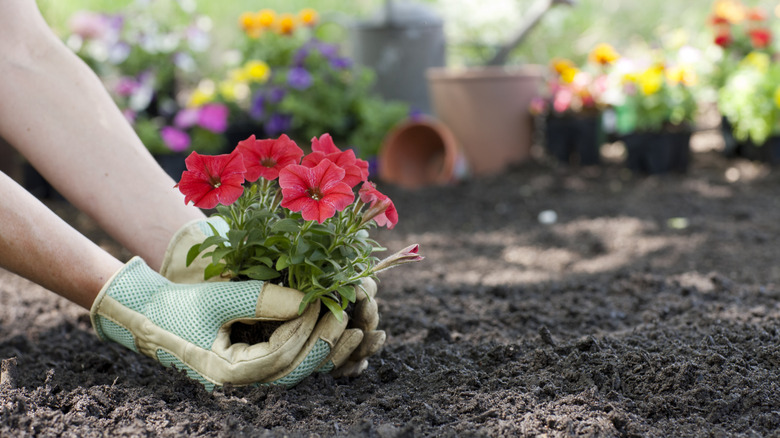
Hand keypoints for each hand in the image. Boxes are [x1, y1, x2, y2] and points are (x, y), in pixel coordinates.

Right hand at [160, 218, 385, 376]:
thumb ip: (261, 298)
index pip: (281, 355)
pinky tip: (332, 332)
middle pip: (296, 369)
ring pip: (297, 369)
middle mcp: (243, 384)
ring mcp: (249, 378)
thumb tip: (308, 300)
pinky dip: (312, 348)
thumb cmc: (178, 307)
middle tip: (346, 314)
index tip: (325, 301)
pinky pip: (290, 362)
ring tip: (352, 326)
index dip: (307, 328)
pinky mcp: (254, 365)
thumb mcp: (218, 298)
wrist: (149, 317)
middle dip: (324, 342)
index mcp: (229, 373)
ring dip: (325, 349)